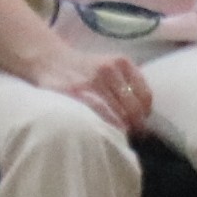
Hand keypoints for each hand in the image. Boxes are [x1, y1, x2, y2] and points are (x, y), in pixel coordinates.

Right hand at [22, 36, 152, 133]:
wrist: (50, 60)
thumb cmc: (85, 67)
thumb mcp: (110, 63)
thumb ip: (127, 79)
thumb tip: (145, 106)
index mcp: (122, 62)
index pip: (144, 94)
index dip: (146, 112)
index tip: (143, 121)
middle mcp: (109, 70)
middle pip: (133, 106)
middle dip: (137, 124)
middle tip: (136, 135)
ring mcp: (92, 81)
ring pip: (118, 112)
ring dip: (124, 127)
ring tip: (124, 136)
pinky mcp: (76, 92)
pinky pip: (97, 112)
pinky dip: (107, 124)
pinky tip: (108, 132)